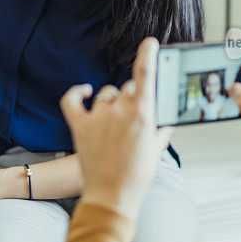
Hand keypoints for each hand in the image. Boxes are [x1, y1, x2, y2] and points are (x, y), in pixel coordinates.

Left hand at [59, 37, 174, 219]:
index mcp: (143, 116)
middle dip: (133, 97)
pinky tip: (84, 92)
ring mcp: (98, 118)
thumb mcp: (157, 150)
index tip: (150, 43)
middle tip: (134, 117)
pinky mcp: (80, 126)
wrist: (111, 198)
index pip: (146, 76)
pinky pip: (73, 100)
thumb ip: (162, 128)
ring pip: (106, 95)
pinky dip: (77, 93)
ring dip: (111, 103)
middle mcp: (120, 112)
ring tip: (114, 123)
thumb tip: (167, 117)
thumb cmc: (137, 177)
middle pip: (128, 88)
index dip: (148, 55)